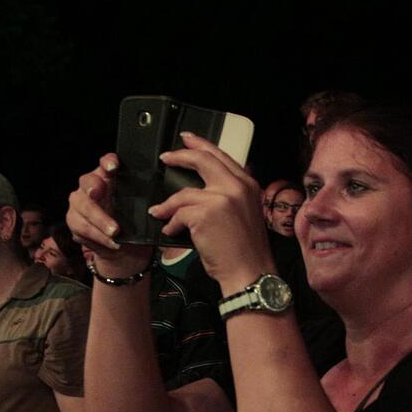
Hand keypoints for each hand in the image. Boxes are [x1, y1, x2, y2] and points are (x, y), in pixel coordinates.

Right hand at [66, 153, 152, 275]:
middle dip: (93, 188)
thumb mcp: (142, 208)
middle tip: (98, 193)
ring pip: (84, 207)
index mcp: (108, 177)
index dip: (108, 161)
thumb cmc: (134, 221)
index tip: (114, 166)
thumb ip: (145, 197)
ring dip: (100, 220)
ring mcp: (80, 203)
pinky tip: (112, 242)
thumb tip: (164, 198)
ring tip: (115, 232)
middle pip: (88, 182)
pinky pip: (83, 228)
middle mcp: (91, 186)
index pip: (106, 162)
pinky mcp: (75, 221)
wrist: (125, 248)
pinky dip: (99, 236)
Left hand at [149, 133, 271, 292]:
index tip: (187, 139)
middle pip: (203, 160)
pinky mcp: (205, 213)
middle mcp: (237, 186)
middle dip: (180, 156)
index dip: (202, 145)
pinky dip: (171, 223)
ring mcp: (221, 198)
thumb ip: (230, 194)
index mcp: (248, 184)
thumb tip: (203, 187)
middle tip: (165, 157)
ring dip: (169, 206)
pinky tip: (172, 232)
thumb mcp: (245, 212)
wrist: (249, 271)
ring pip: (184, 193)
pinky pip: (178, 213)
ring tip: (161, 214)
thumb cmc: (245, 248)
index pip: (222, 156)